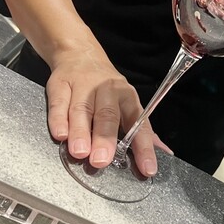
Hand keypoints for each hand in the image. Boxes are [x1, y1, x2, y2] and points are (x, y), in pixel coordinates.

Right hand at [45, 47, 171, 176]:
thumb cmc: (107, 89)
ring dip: (80, 132)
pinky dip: (59, 119)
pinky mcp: (61, 84)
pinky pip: (59, 103)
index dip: (144, 147)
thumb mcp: (127, 104)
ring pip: (82, 110)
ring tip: (80, 152)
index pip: (139, 124)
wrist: (80, 54)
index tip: (147, 169)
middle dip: (105, 138)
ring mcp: (83, 86)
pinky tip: (60, 135)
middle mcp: (108, 91)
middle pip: (108, 115)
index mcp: (128, 98)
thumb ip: (141, 130)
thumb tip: (165, 152)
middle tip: (101, 160)